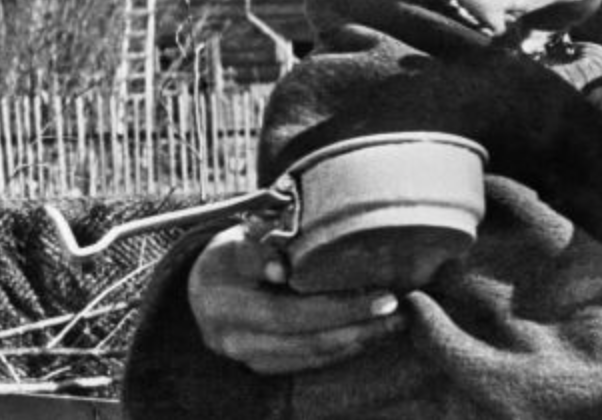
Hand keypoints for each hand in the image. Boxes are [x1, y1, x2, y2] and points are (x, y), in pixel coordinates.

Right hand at [188, 224, 404, 374]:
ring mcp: (245, 354)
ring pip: (310, 353)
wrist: (204, 283)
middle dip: (358, 323)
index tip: (383, 295)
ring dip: (357, 340)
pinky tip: (370, 334)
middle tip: (397, 308)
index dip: (340, 306)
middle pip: (305, 336)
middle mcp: (232, 334)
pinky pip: (307, 362)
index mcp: (226, 298)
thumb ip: (264, 243)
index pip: (290, 310)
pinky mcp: (260, 364)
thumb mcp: (243, 236)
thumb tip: (283, 268)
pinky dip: (342, 349)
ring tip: (394, 322)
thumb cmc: (234, 250)